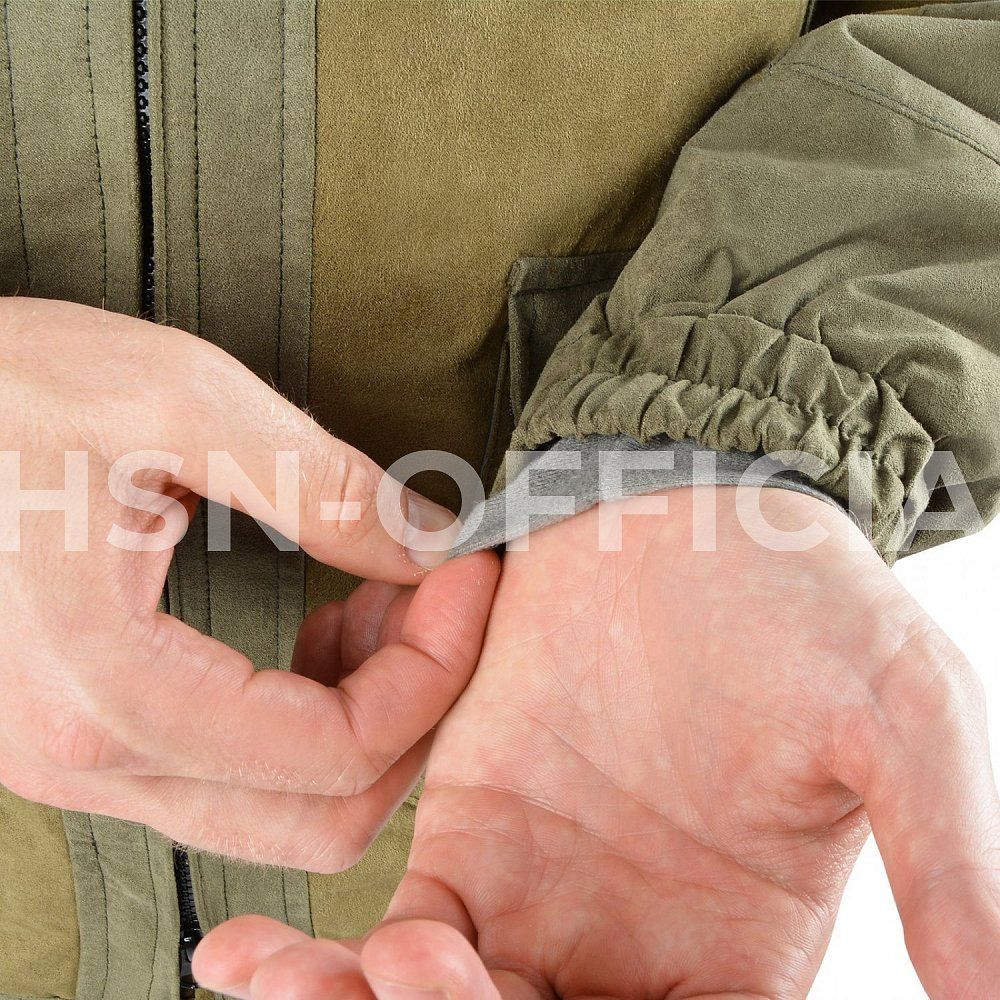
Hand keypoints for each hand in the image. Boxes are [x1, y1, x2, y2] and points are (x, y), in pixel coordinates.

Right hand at [0, 296, 498, 868]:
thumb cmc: (6, 387)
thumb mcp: (179, 402)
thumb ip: (323, 486)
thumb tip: (431, 548)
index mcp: (110, 693)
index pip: (339, 752)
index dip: (439, 667)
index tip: (469, 577)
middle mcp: (89, 760)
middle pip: (323, 818)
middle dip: (414, 712)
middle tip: (437, 600)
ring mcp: (85, 759)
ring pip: (286, 808)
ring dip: (368, 716)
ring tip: (383, 603)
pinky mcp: (92, 732)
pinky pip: (239, 774)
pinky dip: (312, 718)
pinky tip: (326, 629)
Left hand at [195, 486, 999, 997]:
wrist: (694, 503)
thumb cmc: (810, 600)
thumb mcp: (901, 720)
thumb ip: (943, 856)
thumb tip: (993, 992)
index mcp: (740, 955)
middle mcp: (631, 946)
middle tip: (393, 992)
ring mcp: (539, 896)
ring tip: (295, 982)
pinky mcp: (463, 827)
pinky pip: (387, 928)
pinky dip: (325, 959)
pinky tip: (256, 951)